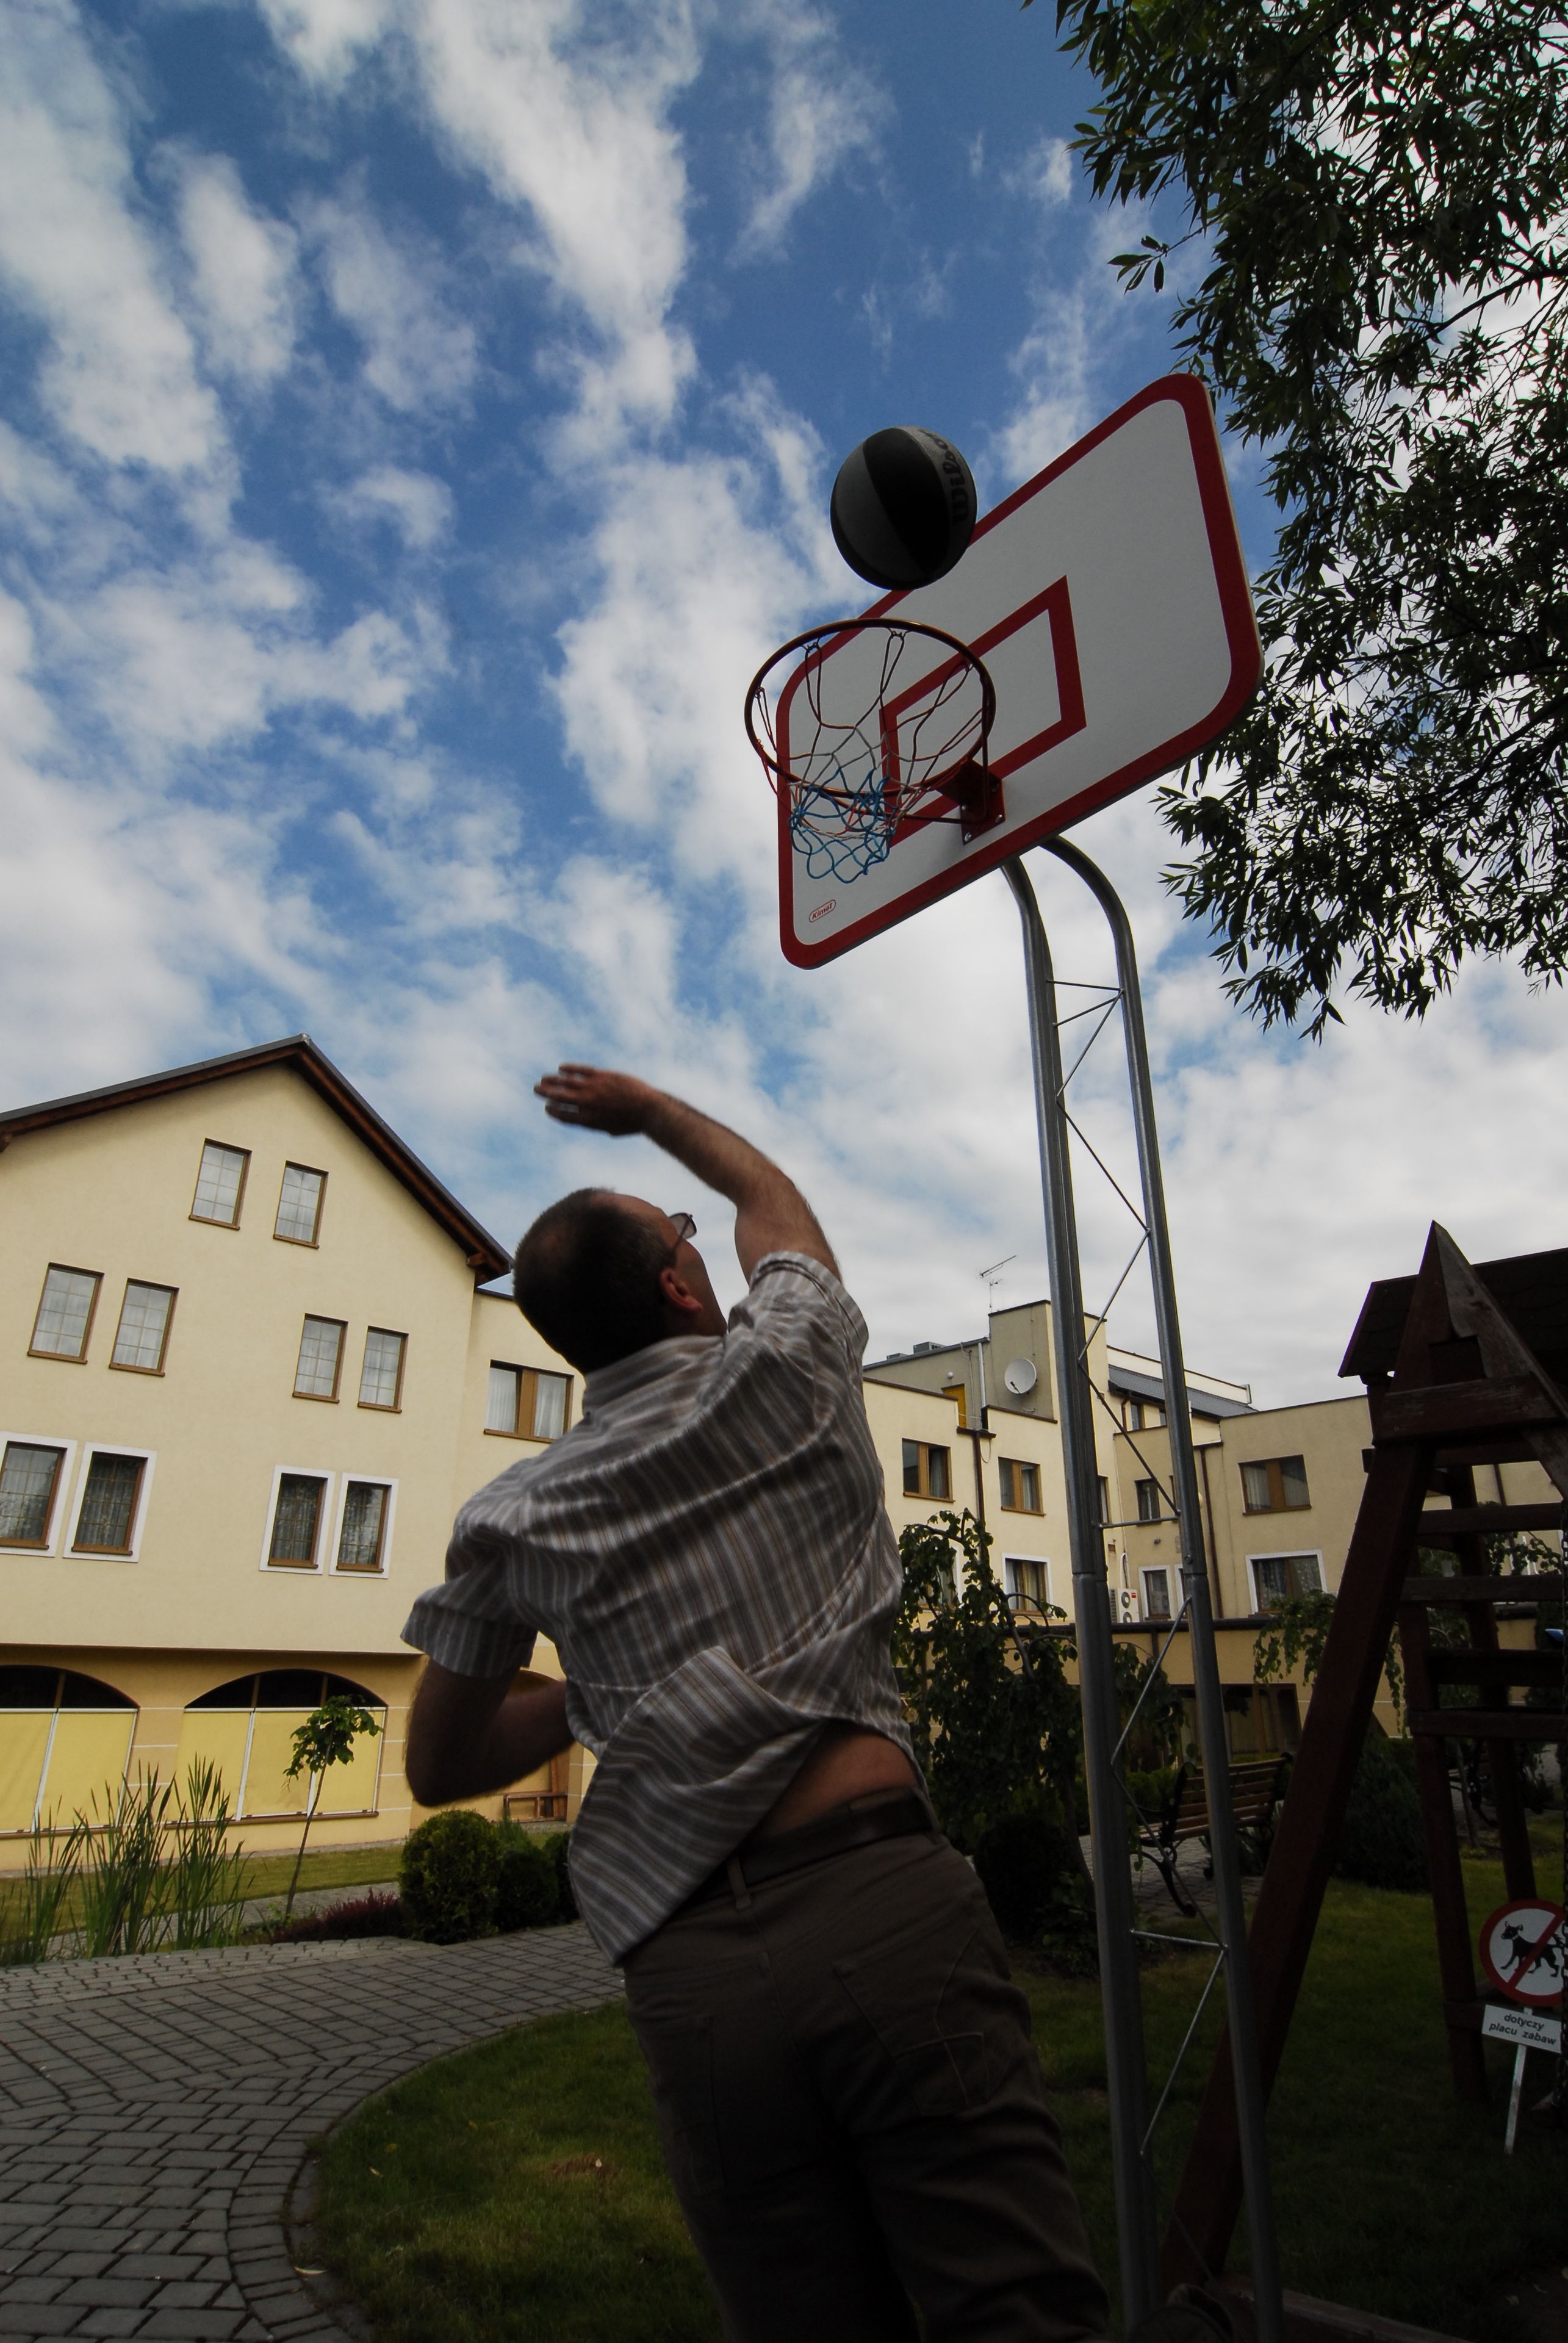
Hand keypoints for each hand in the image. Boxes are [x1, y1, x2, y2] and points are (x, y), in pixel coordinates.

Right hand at [535, 1064, 656, 1136]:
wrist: (649, 1108)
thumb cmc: (633, 1123)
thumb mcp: (611, 1129)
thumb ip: (596, 1124)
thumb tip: (587, 1120)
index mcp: (588, 1120)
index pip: (563, 1115)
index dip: (552, 1111)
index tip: (546, 1107)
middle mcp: (587, 1104)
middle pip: (559, 1097)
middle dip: (545, 1093)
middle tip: (536, 1089)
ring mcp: (594, 1088)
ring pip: (566, 1082)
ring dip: (552, 1080)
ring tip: (543, 1079)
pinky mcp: (602, 1076)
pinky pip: (581, 1070)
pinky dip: (569, 1068)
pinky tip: (561, 1067)